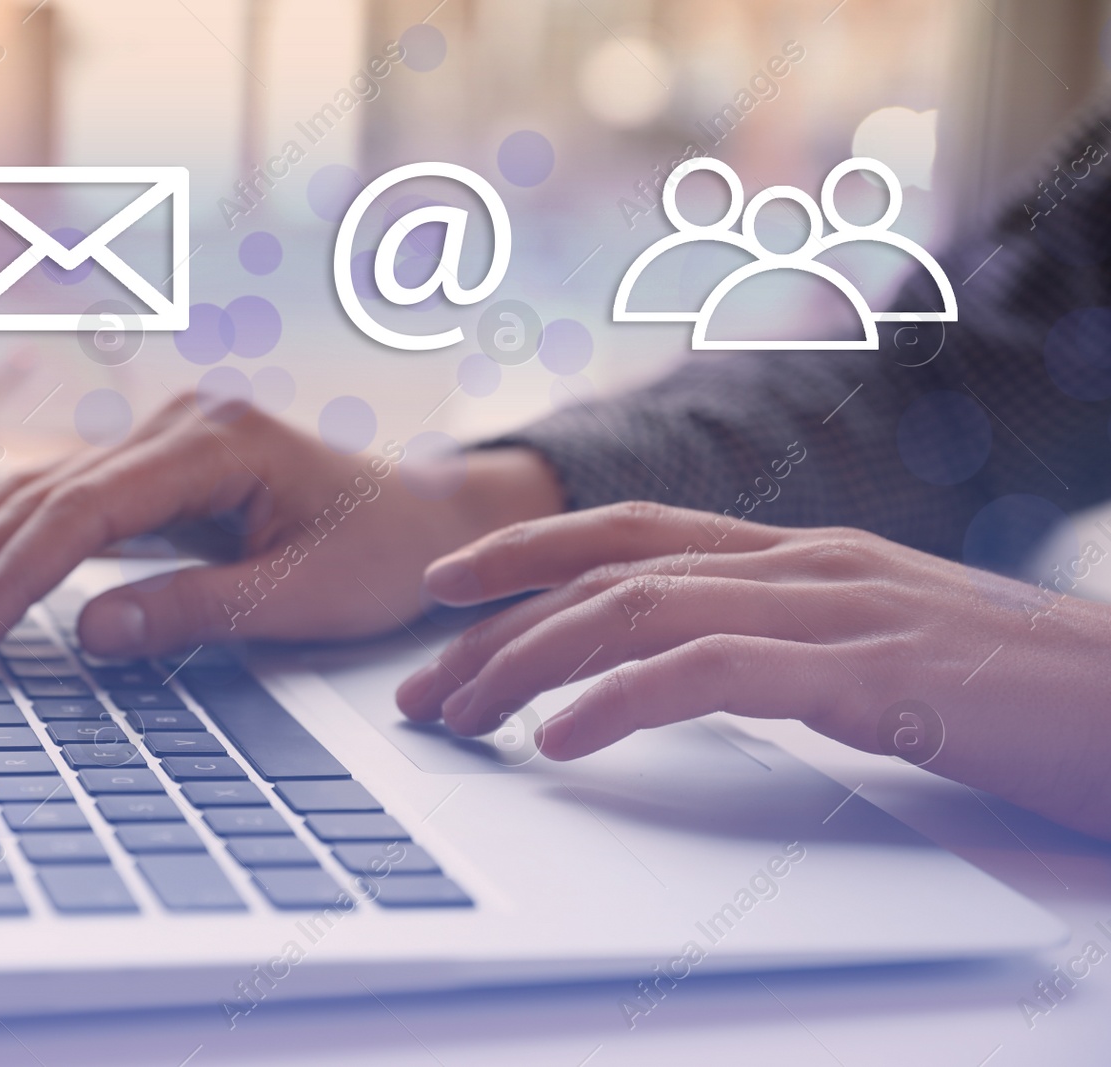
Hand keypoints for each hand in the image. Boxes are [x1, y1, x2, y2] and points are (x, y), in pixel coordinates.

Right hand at [0, 394, 562, 662]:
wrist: (433, 516)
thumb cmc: (386, 553)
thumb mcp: (304, 595)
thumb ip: (197, 610)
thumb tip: (85, 632)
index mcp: (215, 440)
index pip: (81, 510)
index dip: (12, 580)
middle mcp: (178, 424)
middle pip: (40, 494)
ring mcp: (165, 440)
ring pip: (39, 493)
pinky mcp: (161, 470)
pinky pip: (66, 504)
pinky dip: (9, 544)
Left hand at [395, 501, 1110, 840]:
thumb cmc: (1016, 694)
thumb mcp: (876, 653)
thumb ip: (783, 642)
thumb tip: (682, 670)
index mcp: (800, 555)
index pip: (631, 532)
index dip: (525, 550)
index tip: (443, 592)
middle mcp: (806, 563)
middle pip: (608, 573)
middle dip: (497, 628)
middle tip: (421, 691)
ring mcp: (840, 607)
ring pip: (642, 610)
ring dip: (534, 663)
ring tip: (464, 718)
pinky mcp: (877, 674)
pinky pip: (717, 672)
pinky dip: (625, 700)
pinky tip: (566, 741)